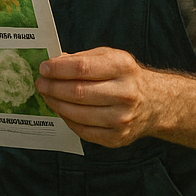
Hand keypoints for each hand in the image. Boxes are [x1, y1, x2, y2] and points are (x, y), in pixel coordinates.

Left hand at [36, 47, 165, 147]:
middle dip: (53, 87)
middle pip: (78, 92)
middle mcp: (125, 93)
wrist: (154, 103)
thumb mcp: (110, 57)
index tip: (43, 68)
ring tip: (47, 96)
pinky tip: (61, 110)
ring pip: (78, 114)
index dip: (58, 69)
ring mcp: (121, 118)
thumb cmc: (126, 77)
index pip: (82, 68)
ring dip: (56, 104)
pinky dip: (67, 119)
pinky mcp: (116, 138)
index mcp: (122, 67)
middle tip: (40, 83)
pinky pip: (82, 131)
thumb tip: (53, 64)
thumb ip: (82, 59)